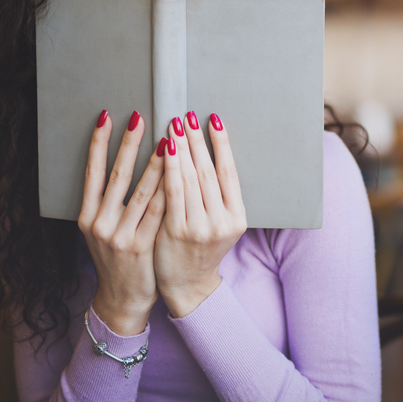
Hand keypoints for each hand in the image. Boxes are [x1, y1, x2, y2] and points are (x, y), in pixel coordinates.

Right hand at [78, 110, 165, 335]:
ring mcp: (119, 236)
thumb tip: (123, 159)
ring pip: (141, 192)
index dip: (97, 143)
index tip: (106, 116)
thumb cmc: (118, 256)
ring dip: (155, 163)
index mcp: (87, 216)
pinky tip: (180, 173)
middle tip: (139, 117)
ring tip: (167, 139)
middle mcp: (99, 224)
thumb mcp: (103, 229)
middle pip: (117, 175)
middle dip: (128, 144)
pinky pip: (159, 212)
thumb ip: (109, 201)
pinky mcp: (141, 246)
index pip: (92, 171)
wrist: (122, 298)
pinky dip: (168, 190)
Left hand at [154, 112, 246, 317]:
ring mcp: (200, 228)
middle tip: (189, 116)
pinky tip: (165, 150)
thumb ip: (218, 195)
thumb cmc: (201, 248)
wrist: (188, 285)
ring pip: (191, 179)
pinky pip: (172, 193)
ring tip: (176, 126)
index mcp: (237, 217)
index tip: (213, 120)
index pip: (229, 172)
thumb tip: (208, 153)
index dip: (222, 143)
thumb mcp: (221, 223)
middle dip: (198, 140)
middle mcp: (222, 222)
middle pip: (209, 172)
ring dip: (183, 148)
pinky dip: (169, 168)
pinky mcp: (177, 232)